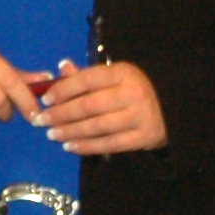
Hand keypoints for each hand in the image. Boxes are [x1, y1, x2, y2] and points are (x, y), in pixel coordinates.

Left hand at [39, 59, 166, 154]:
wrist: (172, 109)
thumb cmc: (135, 90)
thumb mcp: (115, 77)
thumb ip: (88, 75)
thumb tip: (63, 67)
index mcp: (123, 73)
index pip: (87, 79)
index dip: (63, 89)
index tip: (45, 99)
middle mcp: (133, 93)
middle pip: (89, 105)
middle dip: (61, 114)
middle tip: (42, 121)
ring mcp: (140, 116)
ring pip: (97, 126)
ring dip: (70, 132)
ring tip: (52, 134)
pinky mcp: (144, 137)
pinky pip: (110, 144)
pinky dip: (87, 147)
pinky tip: (70, 147)